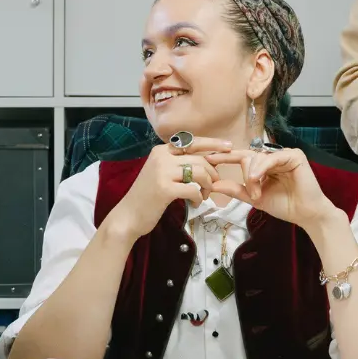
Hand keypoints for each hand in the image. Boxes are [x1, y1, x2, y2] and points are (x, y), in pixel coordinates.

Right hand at [105, 138, 231, 242]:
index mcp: (162, 150)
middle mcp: (162, 157)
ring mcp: (162, 172)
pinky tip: (194, 204)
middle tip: (211, 187)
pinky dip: (199, 198)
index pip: (192, 142)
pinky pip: (193, 189)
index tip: (229, 148)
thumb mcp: (162, 173)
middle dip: (212, 174)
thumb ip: (180, 165)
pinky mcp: (164, 189)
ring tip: (203, 196)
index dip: (213, 144)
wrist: (128, 216)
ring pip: (199, 172)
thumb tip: (209, 161)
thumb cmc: (148, 196)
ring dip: (207, 186)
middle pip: (200, 159)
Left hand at [210, 147, 336, 229]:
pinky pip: (271, 157)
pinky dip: (262, 168)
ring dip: (253, 176)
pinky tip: (258, 179)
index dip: (224, 157)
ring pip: (257, 157)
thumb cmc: (284, 205)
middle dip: (245, 176)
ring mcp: (284, 154)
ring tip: (258, 194)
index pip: (241, 157)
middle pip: (247, 157)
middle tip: (253, 195)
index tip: (207, 159)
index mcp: (264, 165)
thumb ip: (236, 190)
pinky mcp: (294, 155)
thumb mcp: (254, 198)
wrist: (305, 214)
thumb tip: (213, 185)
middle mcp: (273, 157)